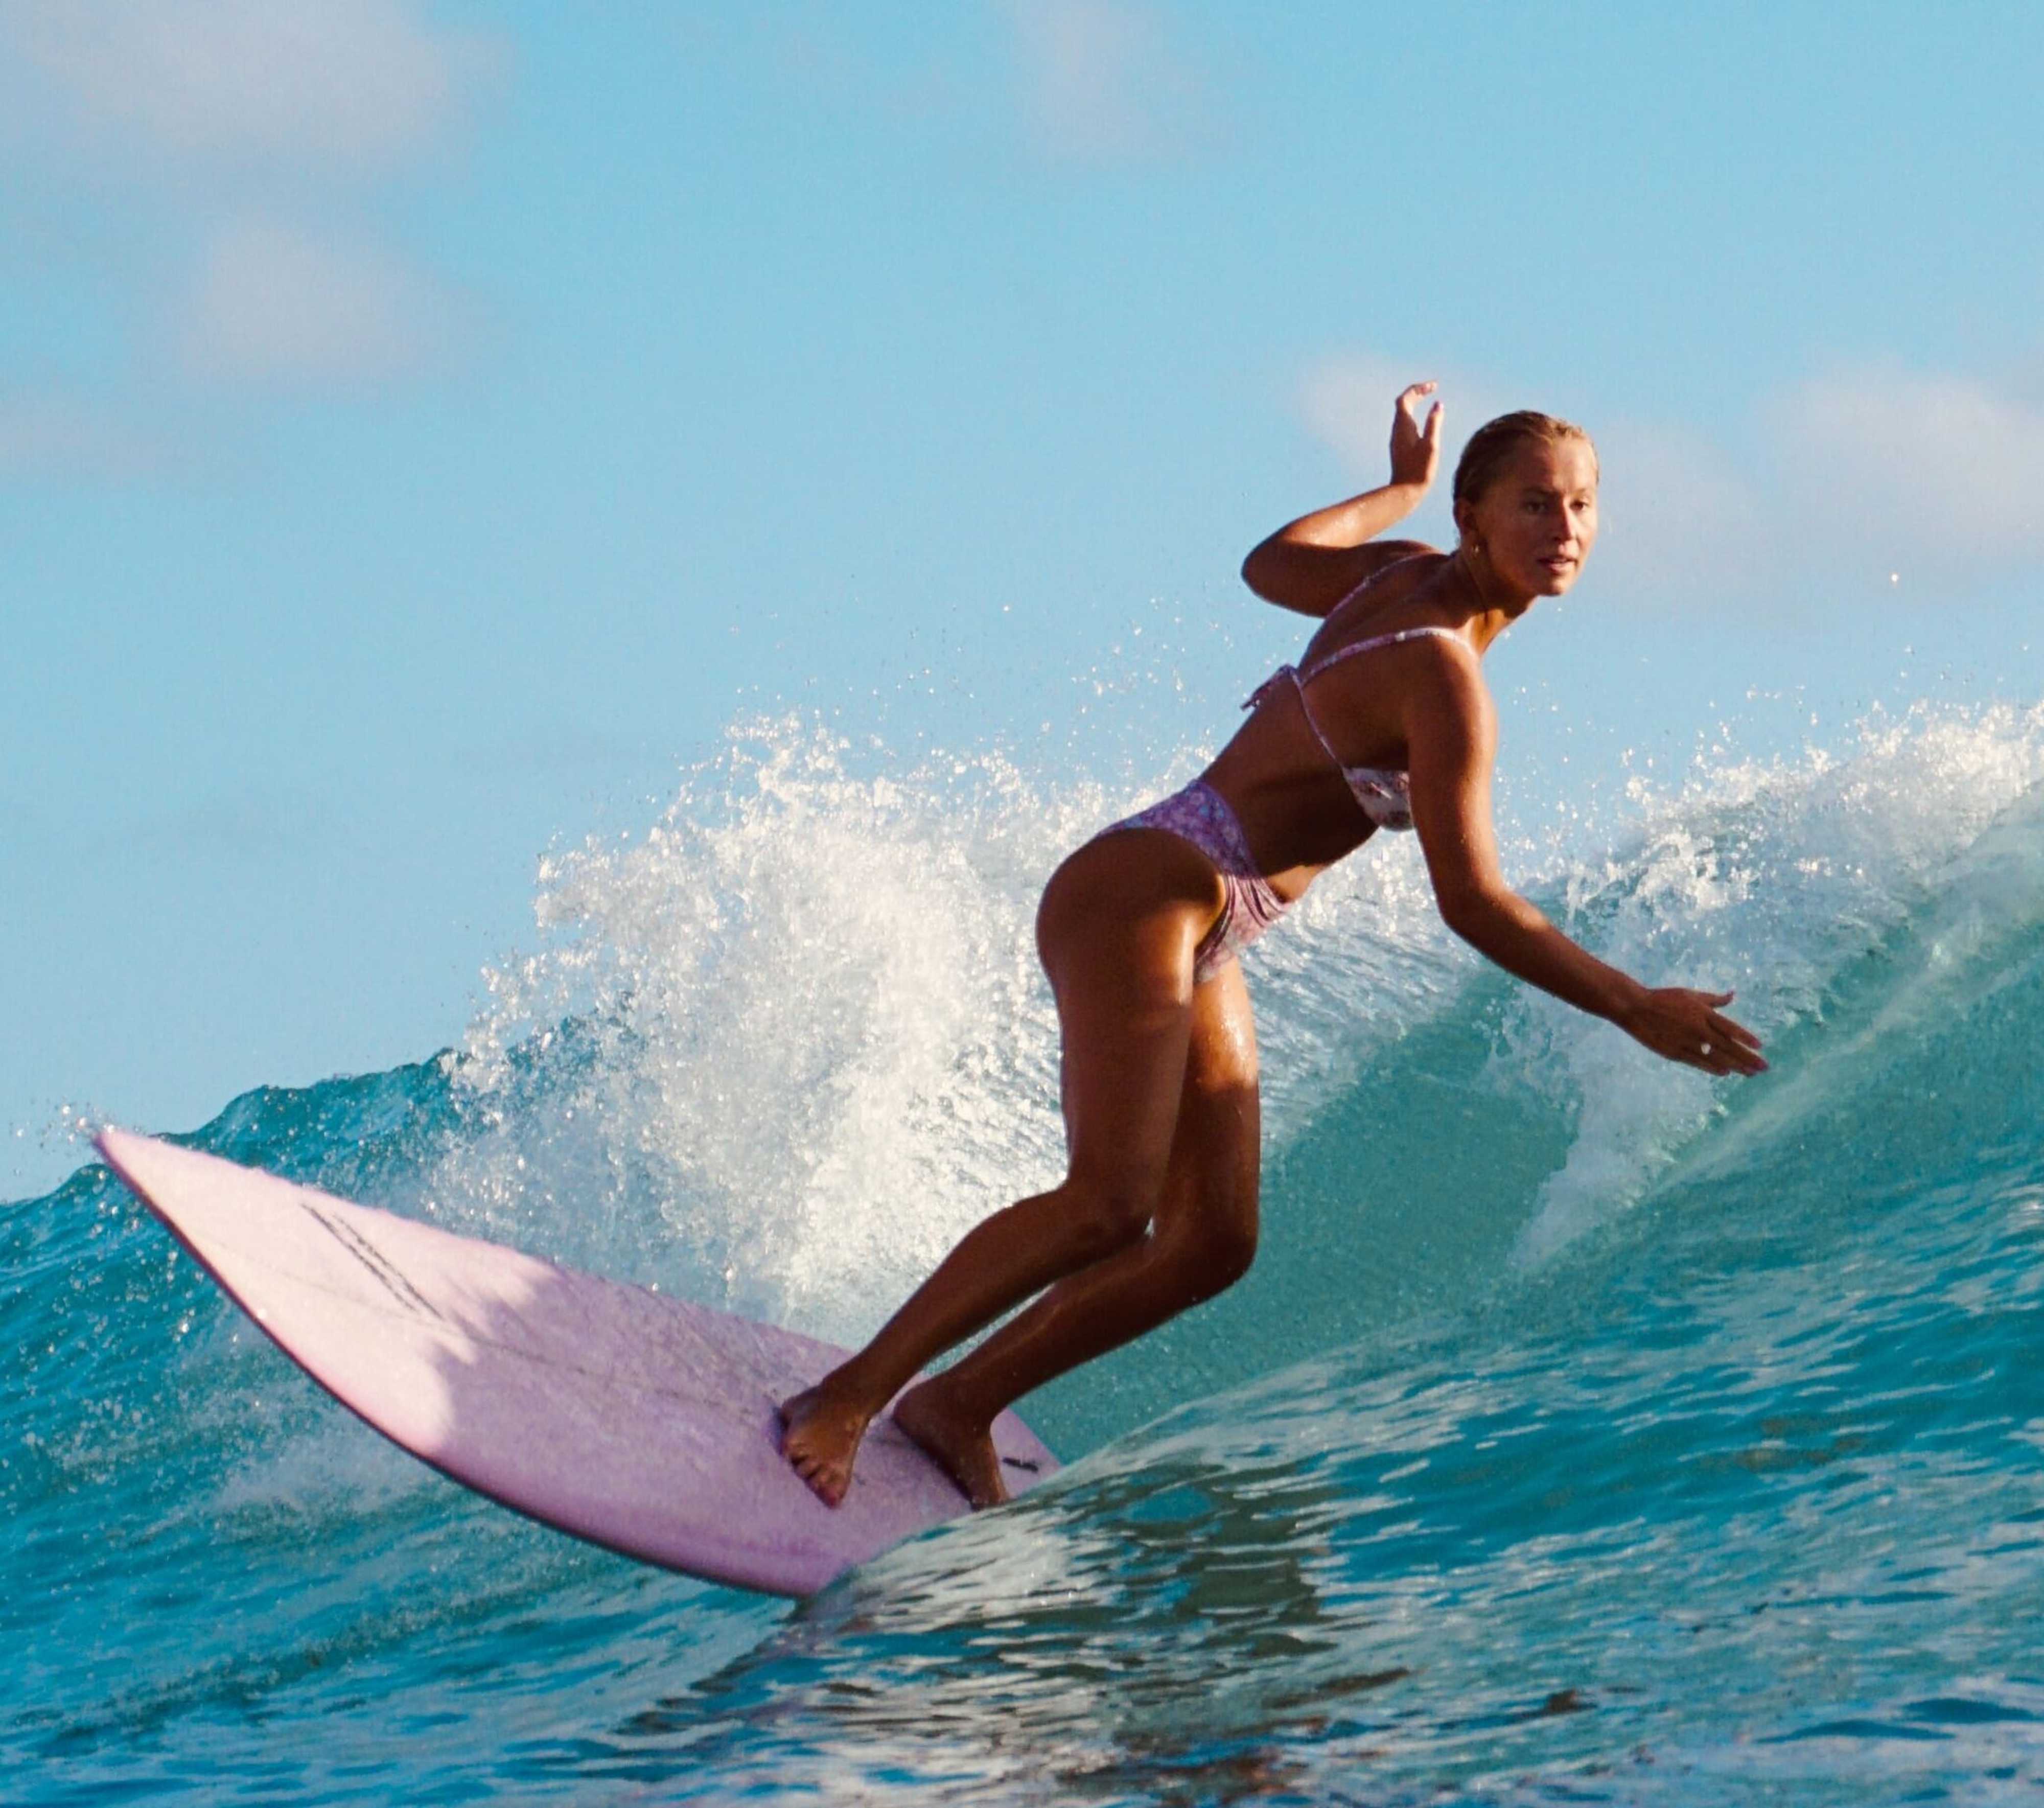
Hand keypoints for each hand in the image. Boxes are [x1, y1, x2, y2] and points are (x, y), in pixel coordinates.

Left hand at [1389, 381, 1442, 490]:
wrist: (1405, 493)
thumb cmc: (1419, 471)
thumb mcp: (1431, 445)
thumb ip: (1434, 423)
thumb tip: (1438, 405)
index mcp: (1403, 427)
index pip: (1406, 398)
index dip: (1418, 388)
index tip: (1434, 385)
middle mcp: (1397, 431)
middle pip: (1403, 403)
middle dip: (1417, 392)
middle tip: (1432, 387)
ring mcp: (1397, 439)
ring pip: (1403, 413)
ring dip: (1415, 402)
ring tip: (1429, 396)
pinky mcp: (1400, 447)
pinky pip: (1405, 423)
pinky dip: (1414, 414)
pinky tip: (1423, 419)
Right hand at [1619, 988, 1767, 1075]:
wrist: (1635, 1008)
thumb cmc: (1664, 998)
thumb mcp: (1690, 994)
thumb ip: (1714, 999)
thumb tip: (1732, 995)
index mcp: (1702, 1013)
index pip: (1730, 1028)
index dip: (1746, 1037)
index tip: (1760, 1046)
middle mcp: (1698, 1029)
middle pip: (1728, 1046)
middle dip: (1748, 1058)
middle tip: (1764, 1067)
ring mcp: (1687, 1042)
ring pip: (1716, 1057)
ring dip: (1736, 1066)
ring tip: (1751, 1073)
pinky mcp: (1675, 1052)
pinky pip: (1699, 1063)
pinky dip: (1713, 1068)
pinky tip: (1726, 1073)